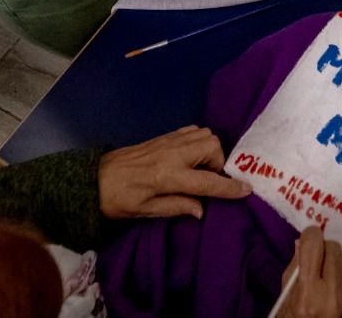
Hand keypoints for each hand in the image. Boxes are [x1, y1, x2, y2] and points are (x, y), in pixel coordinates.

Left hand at [97, 125, 251, 219]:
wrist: (95, 178)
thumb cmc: (119, 200)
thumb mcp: (147, 211)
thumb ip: (177, 207)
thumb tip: (202, 209)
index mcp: (168, 176)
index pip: (207, 181)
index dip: (229, 187)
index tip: (246, 190)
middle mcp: (173, 154)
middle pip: (212, 146)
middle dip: (219, 162)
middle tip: (207, 178)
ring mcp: (169, 141)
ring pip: (205, 134)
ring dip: (210, 151)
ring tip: (199, 168)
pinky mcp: (164, 136)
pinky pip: (193, 130)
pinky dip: (199, 141)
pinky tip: (191, 156)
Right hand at [280, 225, 341, 317]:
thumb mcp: (285, 298)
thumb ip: (295, 267)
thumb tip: (304, 242)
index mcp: (308, 293)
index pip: (314, 244)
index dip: (310, 237)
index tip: (308, 238)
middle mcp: (332, 294)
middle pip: (333, 248)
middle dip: (323, 249)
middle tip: (314, 260)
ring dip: (333, 263)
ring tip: (322, 280)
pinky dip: (341, 278)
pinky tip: (332, 292)